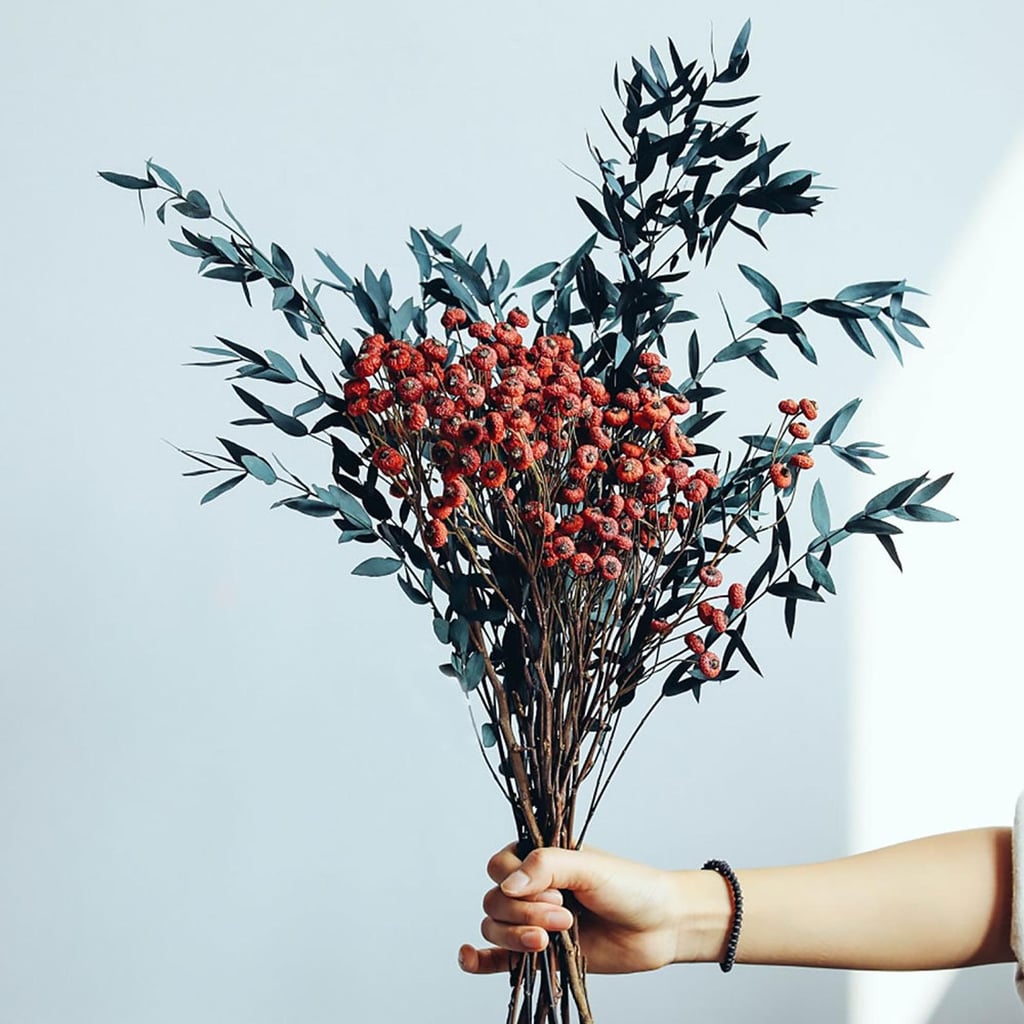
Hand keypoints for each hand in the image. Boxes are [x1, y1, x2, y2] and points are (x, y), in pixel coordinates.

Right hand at [458, 843, 721, 974]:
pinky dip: (479, 959)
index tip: (553, 893)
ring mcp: (533, 921)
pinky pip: (497, 958)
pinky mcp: (539, 953)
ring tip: (551, 941)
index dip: (517, 885)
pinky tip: (469, 957)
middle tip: (564, 918)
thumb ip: (548, 866)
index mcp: (540, 858)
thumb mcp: (590, 867)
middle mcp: (532, 888)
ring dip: (514, 937)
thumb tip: (508, 884)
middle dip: (523, 915)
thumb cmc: (631, 887)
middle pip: (494, 901)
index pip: (499, 866)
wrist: (661, 926)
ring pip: (493, 928)